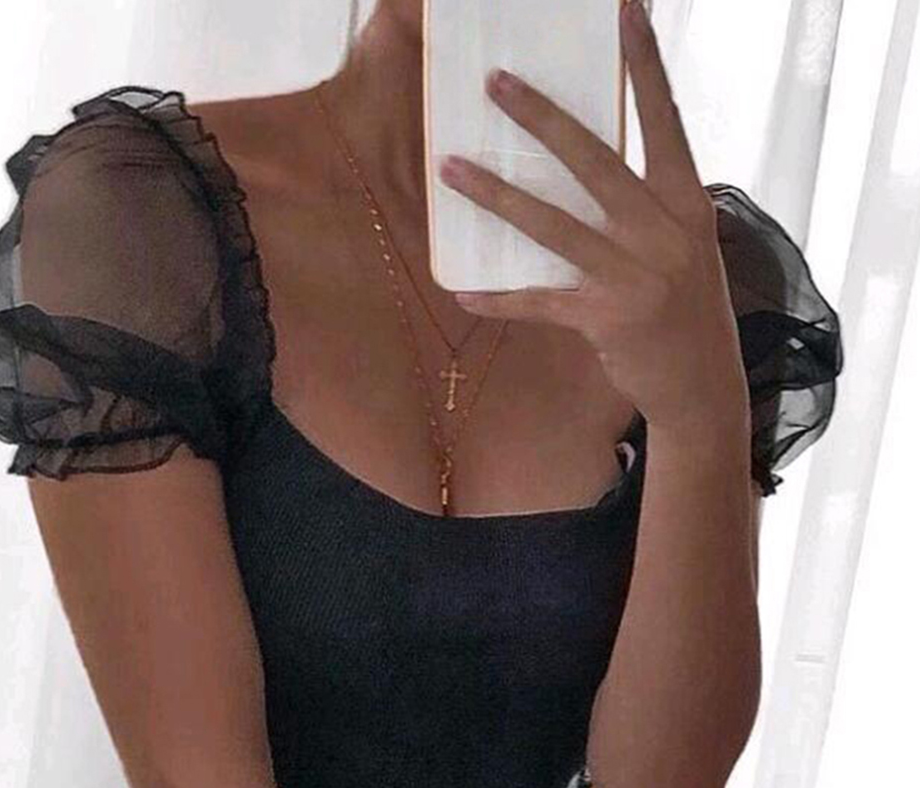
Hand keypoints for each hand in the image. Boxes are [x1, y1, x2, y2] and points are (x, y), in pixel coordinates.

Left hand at [437, 0, 749, 436]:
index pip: (665, 121)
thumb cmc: (686, 308)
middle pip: (595, 161)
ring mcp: (635, 276)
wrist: (703, 384)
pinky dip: (501, 298)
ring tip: (450, 168)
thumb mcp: (682, 245)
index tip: (624, 10)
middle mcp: (665, 231)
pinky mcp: (606, 319)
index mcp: (687, 203)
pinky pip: (541, 302)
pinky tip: (462, 292)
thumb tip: (584, 166)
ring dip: (497, 195)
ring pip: (554, 225)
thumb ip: (645, 205)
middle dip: (542, 118)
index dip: (644, 65)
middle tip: (494, 81)